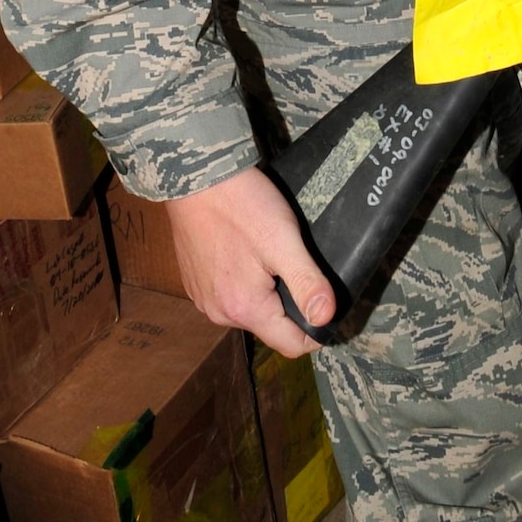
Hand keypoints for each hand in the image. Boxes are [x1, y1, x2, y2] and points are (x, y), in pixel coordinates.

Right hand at [165, 163, 334, 355]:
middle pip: (269, 325)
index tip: (326, 303)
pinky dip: (243, 278)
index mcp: (244, 309)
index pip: (290, 345)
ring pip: (249, 307)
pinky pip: (228, 292)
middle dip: (288, 304)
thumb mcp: (283, 240)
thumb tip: (326, 318)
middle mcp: (219, 313)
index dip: (315, 330)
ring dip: (265, 290)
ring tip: (273, 253)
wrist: (195, 176)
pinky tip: (247, 249)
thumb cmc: (241, 205)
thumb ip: (306, 281)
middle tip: (297, 263)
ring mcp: (203, 297)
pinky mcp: (194, 281)